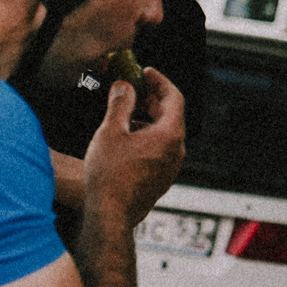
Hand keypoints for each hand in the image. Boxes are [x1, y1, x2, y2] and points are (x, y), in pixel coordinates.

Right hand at [82, 67, 184, 225]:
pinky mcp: (161, 179)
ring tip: (125, 116)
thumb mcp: (110, 131)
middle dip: (152, 99)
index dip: (160, 81)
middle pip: (171, 115)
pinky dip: (147, 137)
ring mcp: (170, 167)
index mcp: (169, 135)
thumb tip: (124, 87)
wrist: (111, 213)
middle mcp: (176, 151)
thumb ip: (120, 103)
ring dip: (148, 120)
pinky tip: (127, 140)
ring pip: (165, 134)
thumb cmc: (110, 176)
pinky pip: (160, 150)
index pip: (174, 97)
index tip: (147, 73)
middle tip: (135, 90)